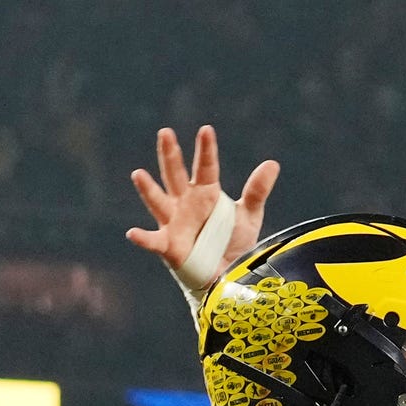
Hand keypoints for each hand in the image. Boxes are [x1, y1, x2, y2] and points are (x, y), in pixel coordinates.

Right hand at [126, 126, 279, 292]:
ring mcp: (174, 222)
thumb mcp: (248, 216)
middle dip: (170, 155)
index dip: (206, 150)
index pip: (206, 166)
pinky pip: (153, 241)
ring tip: (138, 174)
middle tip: (165, 133)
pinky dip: (143, 238)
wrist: (226, 274)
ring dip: (148, 189)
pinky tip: (133, 233)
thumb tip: (272, 164)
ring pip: (159, 202)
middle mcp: (186, 202)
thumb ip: (256, 191)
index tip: (206, 131)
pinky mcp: (169, 246)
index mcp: (205, 192)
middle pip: (175, 174)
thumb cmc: (232, 242)